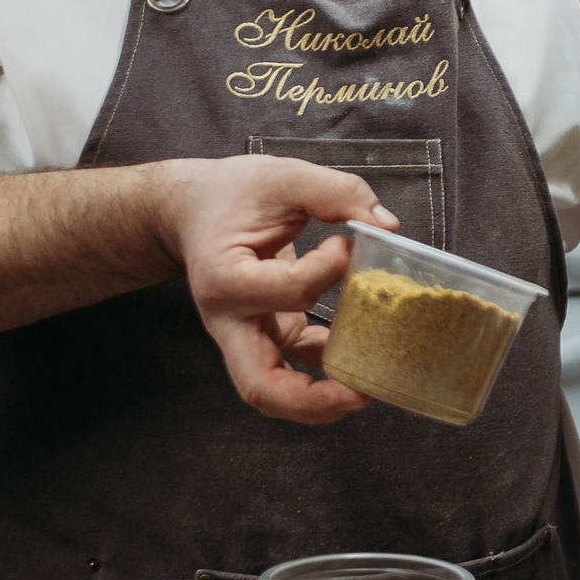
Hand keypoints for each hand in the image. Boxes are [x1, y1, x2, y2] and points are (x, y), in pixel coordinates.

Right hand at [162, 156, 395, 424]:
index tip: (348, 241)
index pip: (292, 291)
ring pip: (271, 393)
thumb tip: (386, 225)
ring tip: (363, 392)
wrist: (193, 210)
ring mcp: (242, 335)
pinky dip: (323, 373)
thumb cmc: (232, 195)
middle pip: (260, 385)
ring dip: (317, 403)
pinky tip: (354, 354)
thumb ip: (336, 192)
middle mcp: (227, 319)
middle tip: (359, 393)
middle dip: (311, 400)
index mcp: (225, 278)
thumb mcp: (282, 177)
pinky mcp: (263, 336)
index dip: (332, 268)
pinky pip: (291, 370)